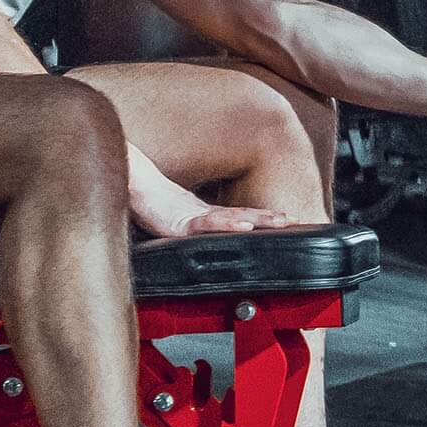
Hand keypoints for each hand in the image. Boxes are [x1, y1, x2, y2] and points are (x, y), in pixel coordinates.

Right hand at [130, 171, 293, 238]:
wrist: (132, 190)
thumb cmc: (151, 204)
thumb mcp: (178, 220)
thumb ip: (192, 227)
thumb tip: (199, 236)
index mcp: (206, 214)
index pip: (241, 216)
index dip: (263, 218)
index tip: (286, 220)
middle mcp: (206, 214)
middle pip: (245, 215)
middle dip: (270, 218)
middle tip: (294, 220)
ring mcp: (196, 217)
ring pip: (234, 217)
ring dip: (259, 219)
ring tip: (280, 221)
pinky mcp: (183, 223)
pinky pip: (210, 223)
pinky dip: (229, 224)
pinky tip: (244, 226)